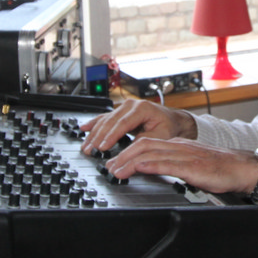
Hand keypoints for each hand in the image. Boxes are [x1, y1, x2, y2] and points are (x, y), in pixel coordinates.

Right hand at [80, 99, 195, 153]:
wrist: (173, 120)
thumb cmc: (168, 127)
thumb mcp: (160, 136)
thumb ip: (144, 142)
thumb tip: (128, 153)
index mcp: (142, 108)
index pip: (123, 123)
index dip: (111, 136)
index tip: (103, 147)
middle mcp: (131, 105)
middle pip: (110, 121)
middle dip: (98, 137)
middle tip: (90, 150)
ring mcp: (124, 107)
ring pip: (105, 120)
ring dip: (94, 134)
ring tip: (86, 146)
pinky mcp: (120, 112)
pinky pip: (104, 118)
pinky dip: (93, 124)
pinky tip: (84, 128)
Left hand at [102, 136, 257, 196]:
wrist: (242, 168)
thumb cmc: (219, 168)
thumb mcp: (189, 164)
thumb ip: (171, 165)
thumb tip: (149, 170)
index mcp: (177, 145)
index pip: (146, 143)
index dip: (126, 151)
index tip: (113, 162)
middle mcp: (178, 147)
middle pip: (143, 145)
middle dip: (122, 155)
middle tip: (108, 167)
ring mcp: (185, 155)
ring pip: (152, 153)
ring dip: (130, 161)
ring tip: (116, 170)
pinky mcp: (193, 167)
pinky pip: (169, 164)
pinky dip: (151, 165)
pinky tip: (140, 168)